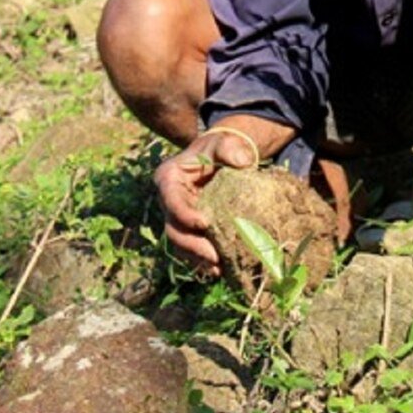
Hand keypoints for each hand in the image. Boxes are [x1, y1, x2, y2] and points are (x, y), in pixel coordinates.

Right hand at [154, 130, 258, 276]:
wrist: (222, 159)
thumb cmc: (220, 149)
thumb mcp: (224, 143)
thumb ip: (231, 148)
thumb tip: (243, 161)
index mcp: (169, 178)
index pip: (172, 200)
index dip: (185, 215)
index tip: (204, 224)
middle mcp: (168, 201)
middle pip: (174, 228)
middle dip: (192, 246)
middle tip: (214, 257)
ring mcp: (178, 217)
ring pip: (181, 243)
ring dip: (198, 258)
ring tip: (218, 269)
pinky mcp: (189, 228)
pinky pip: (192, 248)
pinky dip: (203, 260)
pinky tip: (220, 269)